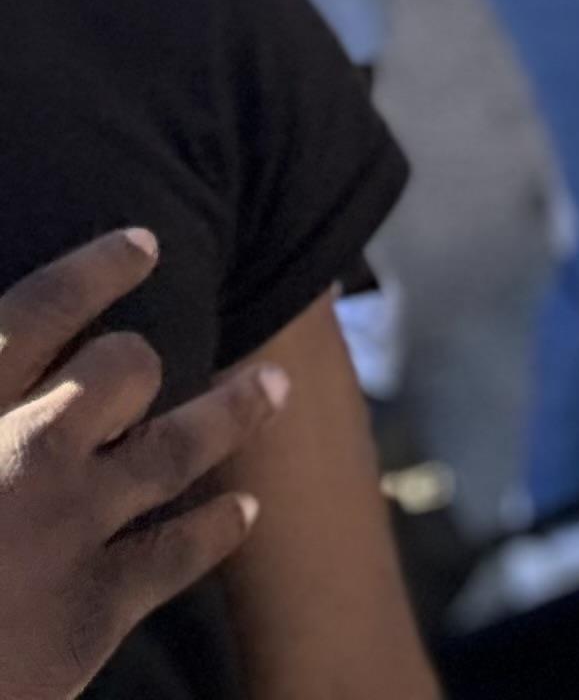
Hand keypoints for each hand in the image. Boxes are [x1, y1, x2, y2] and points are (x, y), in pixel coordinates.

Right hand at [0, 229, 288, 699]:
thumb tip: (9, 377)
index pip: (42, 308)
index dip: (98, 269)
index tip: (143, 243)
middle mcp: (24, 450)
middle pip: (122, 369)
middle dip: (137, 363)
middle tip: (151, 361)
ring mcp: (65, 529)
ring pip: (176, 447)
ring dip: (231, 412)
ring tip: (272, 387)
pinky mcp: (88, 615)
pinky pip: (174, 553)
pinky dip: (215, 526)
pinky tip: (242, 509)